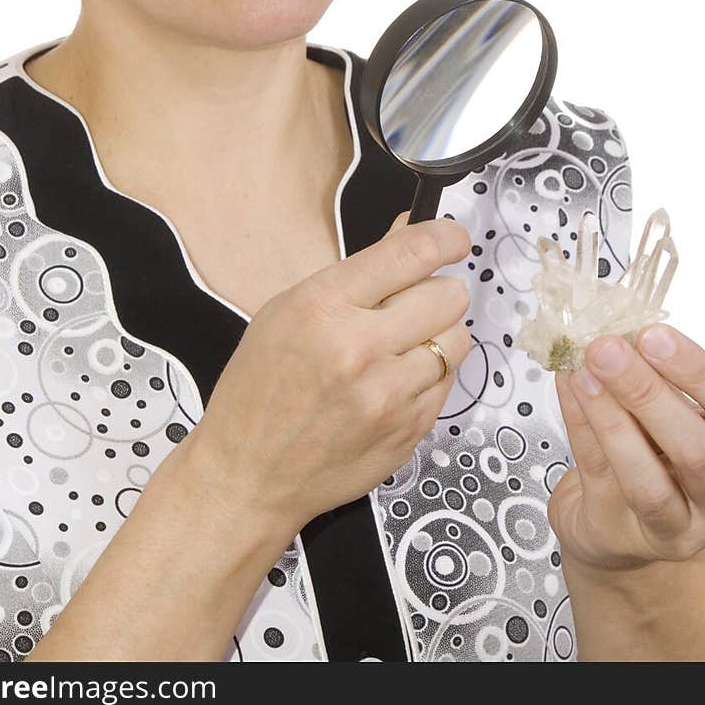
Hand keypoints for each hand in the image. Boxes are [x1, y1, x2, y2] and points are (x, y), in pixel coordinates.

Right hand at [192, 210, 474, 538]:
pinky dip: (429, 376)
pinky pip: (447, 383)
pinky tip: (395, 382)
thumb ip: (357, 273)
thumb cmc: (259, 386)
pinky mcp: (408, 432)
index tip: (452, 238)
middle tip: (413, 302)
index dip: (444, 237)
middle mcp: (360, 348)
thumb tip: (413, 229)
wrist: (248, 475)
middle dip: (435, 291)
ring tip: (403, 345)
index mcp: (322, 306)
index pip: (411, 254)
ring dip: (438, 335)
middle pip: (448, 295)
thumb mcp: (288, 311)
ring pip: (457, 339)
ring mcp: (388, 396)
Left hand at [547, 324, 704, 571]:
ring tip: (584, 372)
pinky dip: (582, 428)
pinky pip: (601, 480)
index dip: (700, 374)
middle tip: (607, 350)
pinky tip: (570, 388)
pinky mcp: (626, 536)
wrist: (622, 524)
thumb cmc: (658, 455)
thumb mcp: (673, 414)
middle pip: (697, 452)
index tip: (654, 336)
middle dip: (648, 394)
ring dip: (612, 421)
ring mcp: (678, 528)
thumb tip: (618, 327)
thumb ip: (657, 377)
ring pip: (648, 482)